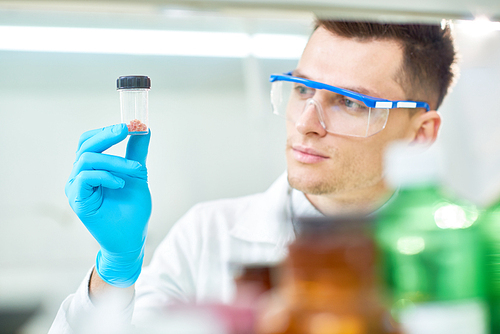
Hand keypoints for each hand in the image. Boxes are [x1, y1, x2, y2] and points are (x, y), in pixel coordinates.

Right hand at [65, 124, 151, 286]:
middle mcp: (79, 175)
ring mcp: (76, 188)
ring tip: (136, 170)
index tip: (129, 125)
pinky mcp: (77, 200)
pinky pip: (85, 178)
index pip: (90, 141)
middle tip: (126, 130)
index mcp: (91, 167)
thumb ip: (136, 152)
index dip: (106, 130)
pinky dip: (106, 176)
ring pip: (87, 159)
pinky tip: (121, 183)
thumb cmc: (132, 209)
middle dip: (107, 135)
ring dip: (115, 160)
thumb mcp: (137, 174)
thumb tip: (143, 128)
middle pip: (85, 145)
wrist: (132, 238)